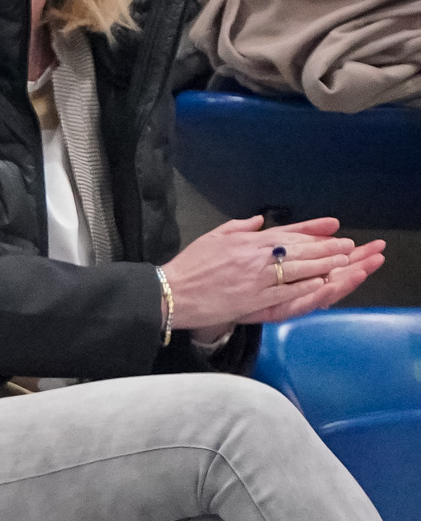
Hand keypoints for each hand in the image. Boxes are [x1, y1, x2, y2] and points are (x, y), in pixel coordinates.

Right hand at [160, 215, 387, 329]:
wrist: (171, 292)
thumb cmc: (189, 266)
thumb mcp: (211, 237)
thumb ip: (238, 227)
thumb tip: (258, 221)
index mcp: (246, 241)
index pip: (287, 233)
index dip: (313, 231)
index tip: (334, 229)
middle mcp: (255, 257)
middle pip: (298, 250)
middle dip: (327, 248)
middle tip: (349, 247)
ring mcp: (256, 279)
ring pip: (298, 269)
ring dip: (324, 265)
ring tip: (344, 263)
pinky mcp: (254, 299)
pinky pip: (286, 292)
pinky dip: (306, 287)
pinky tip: (323, 284)